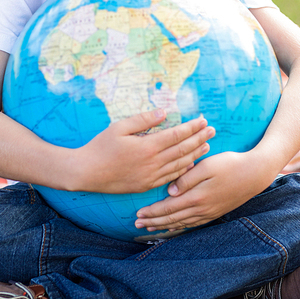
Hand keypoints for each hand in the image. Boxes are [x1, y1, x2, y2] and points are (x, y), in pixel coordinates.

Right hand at [71, 110, 215, 193]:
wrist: (86, 172)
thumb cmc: (100, 146)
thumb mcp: (119, 127)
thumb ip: (143, 120)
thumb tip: (163, 112)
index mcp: (147, 146)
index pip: (176, 135)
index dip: (192, 127)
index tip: (203, 120)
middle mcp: (152, 163)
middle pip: (183, 150)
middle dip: (199, 138)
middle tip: (213, 130)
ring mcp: (150, 176)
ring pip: (180, 165)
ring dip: (195, 154)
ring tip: (206, 145)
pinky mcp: (146, 185)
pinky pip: (170, 178)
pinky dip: (183, 170)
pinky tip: (190, 164)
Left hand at [134, 149, 273, 231]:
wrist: (255, 173)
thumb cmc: (231, 164)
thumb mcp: (207, 166)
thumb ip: (186, 179)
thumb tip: (169, 192)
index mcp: (197, 197)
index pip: (168, 208)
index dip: (152, 212)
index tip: (137, 214)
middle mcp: (202, 209)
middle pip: (172, 219)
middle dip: (153, 222)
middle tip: (137, 223)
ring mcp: (209, 212)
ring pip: (182, 223)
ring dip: (164, 226)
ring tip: (150, 227)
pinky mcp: (215, 212)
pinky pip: (193, 223)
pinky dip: (180, 226)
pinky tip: (174, 226)